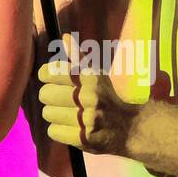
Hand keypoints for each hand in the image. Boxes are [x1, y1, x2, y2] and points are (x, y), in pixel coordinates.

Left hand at [37, 33, 140, 154]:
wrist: (132, 127)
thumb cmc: (109, 98)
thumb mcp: (98, 75)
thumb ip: (79, 58)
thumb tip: (65, 38)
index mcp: (91, 78)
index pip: (52, 71)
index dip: (46, 75)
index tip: (48, 78)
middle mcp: (89, 97)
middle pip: (45, 94)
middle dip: (49, 97)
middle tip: (58, 99)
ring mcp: (87, 119)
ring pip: (47, 113)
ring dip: (54, 114)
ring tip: (66, 115)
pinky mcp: (84, 138)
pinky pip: (53, 131)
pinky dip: (58, 130)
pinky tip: (70, 127)